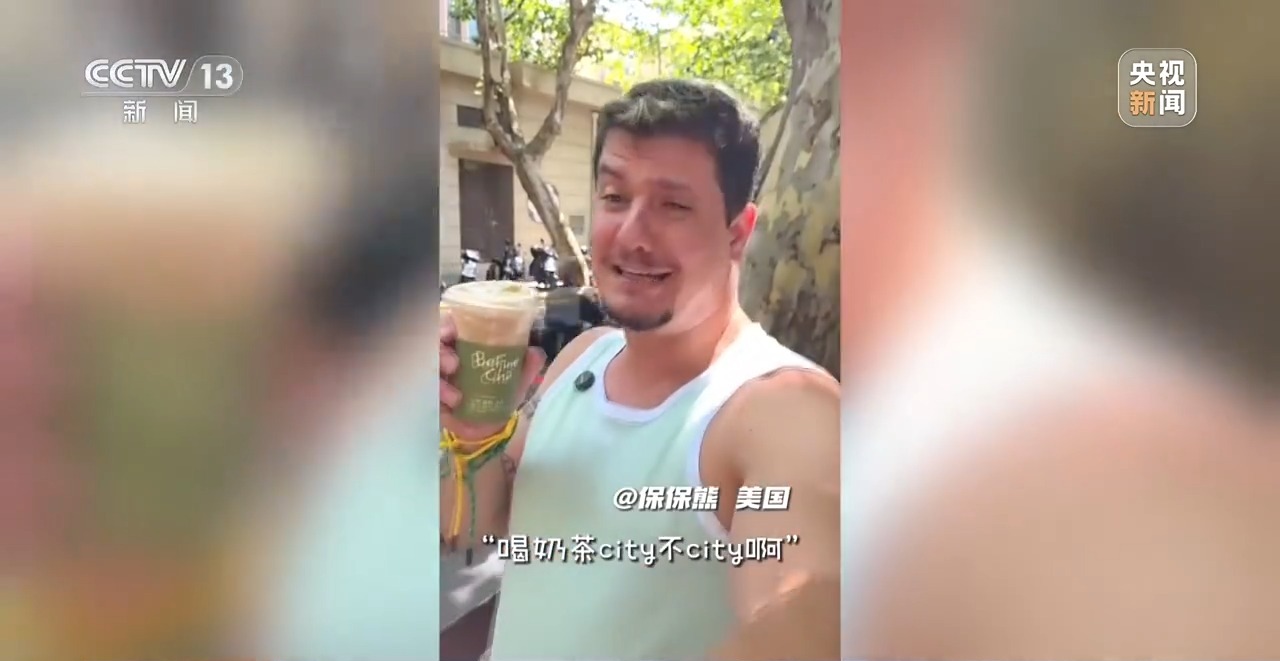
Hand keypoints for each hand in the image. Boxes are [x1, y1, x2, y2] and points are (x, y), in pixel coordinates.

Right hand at [439, 312, 544, 442]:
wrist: (491, 426)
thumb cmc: (501, 393)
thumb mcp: (517, 378)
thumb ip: (527, 364)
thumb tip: (535, 352)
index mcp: (465, 344)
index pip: (448, 325)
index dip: (444, 325)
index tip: (450, 331)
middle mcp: (447, 357)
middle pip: (431, 345)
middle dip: (440, 352)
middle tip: (454, 365)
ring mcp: (437, 377)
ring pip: (426, 369)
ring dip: (439, 381)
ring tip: (456, 397)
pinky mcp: (431, 398)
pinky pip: (427, 393)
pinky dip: (438, 397)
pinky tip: (452, 405)